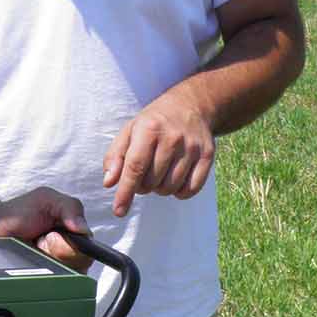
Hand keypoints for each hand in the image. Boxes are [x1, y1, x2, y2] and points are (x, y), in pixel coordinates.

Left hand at [0, 187, 89, 269]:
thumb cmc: (20, 211)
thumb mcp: (48, 199)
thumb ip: (70, 207)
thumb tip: (84, 229)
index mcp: (75, 234)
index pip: (91, 249)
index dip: (76, 245)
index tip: (57, 235)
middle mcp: (69, 254)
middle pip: (81, 263)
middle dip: (61, 249)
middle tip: (44, 238)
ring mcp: (56, 268)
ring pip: (67, 274)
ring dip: (50, 257)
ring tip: (36, 245)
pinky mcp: (42, 278)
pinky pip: (51, 282)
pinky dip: (41, 268)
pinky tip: (31, 256)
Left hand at [102, 93, 214, 217]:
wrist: (191, 105)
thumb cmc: (154, 122)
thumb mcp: (130, 130)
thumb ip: (115, 156)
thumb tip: (109, 183)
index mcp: (150, 129)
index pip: (135, 167)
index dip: (126, 192)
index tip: (118, 211)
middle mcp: (173, 138)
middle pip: (152, 182)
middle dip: (143, 186)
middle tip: (144, 174)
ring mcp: (192, 147)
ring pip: (170, 188)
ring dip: (160, 189)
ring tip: (159, 174)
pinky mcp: (207, 155)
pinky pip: (191, 189)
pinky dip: (180, 192)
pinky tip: (175, 179)